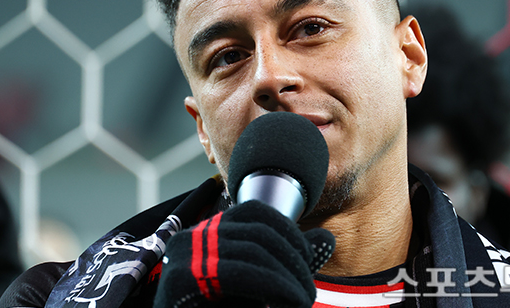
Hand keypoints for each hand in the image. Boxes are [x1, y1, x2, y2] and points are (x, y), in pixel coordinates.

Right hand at [153, 200, 334, 307]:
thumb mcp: (259, 283)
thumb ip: (289, 261)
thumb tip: (328, 238)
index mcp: (211, 229)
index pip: (257, 211)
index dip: (289, 231)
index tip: (307, 259)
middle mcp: (195, 234)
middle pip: (259, 231)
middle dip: (294, 259)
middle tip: (309, 292)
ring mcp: (186, 255)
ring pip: (254, 251)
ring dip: (288, 278)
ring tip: (303, 302)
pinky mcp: (181, 279)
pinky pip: (240, 273)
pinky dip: (274, 287)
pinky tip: (290, 303)